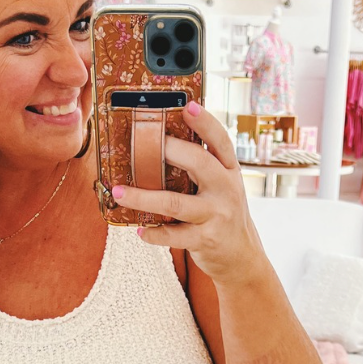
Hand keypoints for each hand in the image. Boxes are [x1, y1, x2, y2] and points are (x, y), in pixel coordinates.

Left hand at [110, 103, 268, 285]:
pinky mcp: (206, 240)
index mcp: (229, 171)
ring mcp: (216, 215)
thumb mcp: (221, 187)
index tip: (188, 106)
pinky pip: (174, 236)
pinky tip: (140, 230)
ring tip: (120, 192)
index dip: (206, 122)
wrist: (242, 257)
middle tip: (142, 144)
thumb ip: (202, 168)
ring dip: (143, 198)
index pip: (220, 141)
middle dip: (170, 150)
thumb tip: (161, 145)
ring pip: (175, 203)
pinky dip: (154, 234)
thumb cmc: (222, 214)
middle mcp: (226, 189)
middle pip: (198, 163)